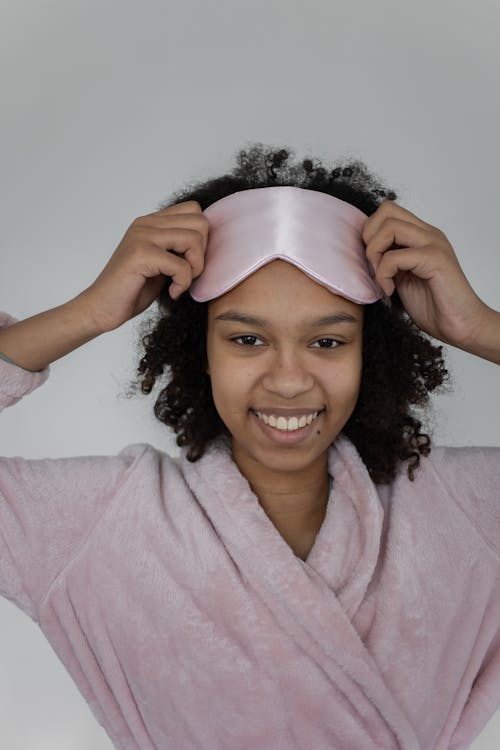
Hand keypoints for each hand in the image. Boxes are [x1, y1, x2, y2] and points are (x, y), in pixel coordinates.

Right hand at [78, 201, 208, 332]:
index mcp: (151, 222)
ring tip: (179, 282)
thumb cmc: (132, 289)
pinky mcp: (141, 254)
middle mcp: (146, 223)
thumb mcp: (162, 263)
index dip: (201, 238)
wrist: (101, 308)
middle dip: (202, 252)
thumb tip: (207, 242)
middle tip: (187, 273)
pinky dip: (183, 283)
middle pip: (200, 221)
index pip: (194, 210)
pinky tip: (172, 292)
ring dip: (194, 268)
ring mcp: (142, 236)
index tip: (188, 261)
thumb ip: (178, 248)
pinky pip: (182, 265)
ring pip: (194, 239)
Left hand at [361, 200, 489, 349]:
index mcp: (421, 236)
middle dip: (370, 238)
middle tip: (373, 267)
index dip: (371, 233)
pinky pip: (394, 256)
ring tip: (382, 279)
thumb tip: (365, 253)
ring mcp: (433, 244)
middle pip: (386, 210)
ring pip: (389, 227)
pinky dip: (383, 275)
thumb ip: (389, 261)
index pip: (388, 211)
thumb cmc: (433, 307)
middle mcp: (428, 234)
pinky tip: (390, 291)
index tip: (372, 262)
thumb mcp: (402, 278)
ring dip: (375, 254)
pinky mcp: (435, 259)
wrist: (460, 325)